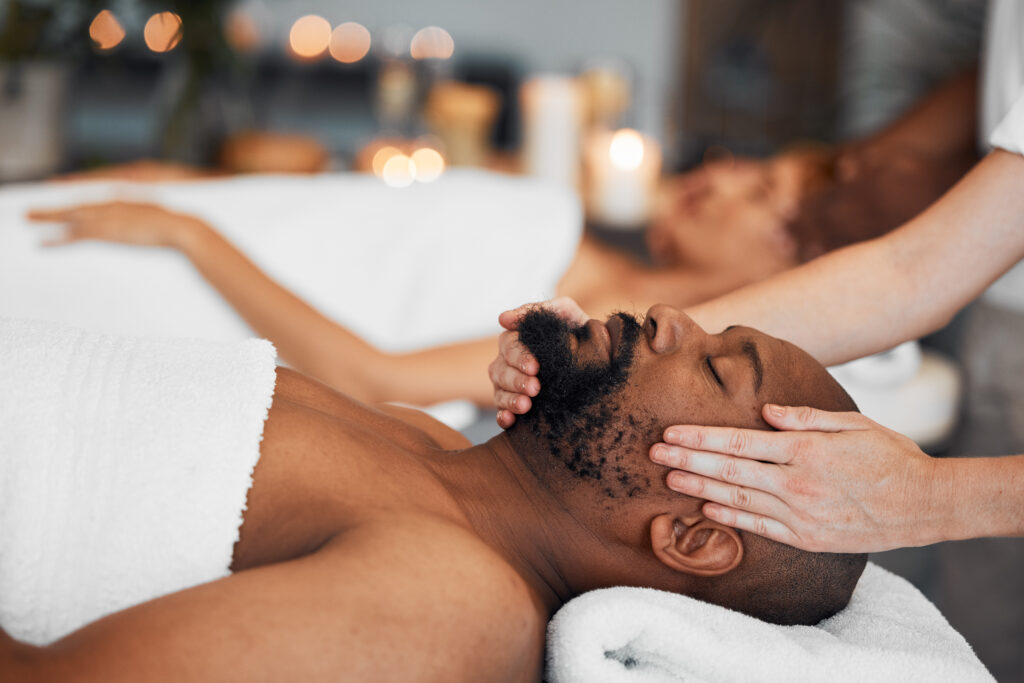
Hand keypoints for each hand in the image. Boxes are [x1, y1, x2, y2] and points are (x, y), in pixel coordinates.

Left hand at [27, 201, 205, 249]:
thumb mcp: (158, 214)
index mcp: (122, 199)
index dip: (71, 203)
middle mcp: (110, 205)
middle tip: (28, 213)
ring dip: (47, 219)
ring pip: (70, 218)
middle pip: (74, 207)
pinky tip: (45, 242)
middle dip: (51, 210)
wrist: (181, 228)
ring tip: (28, 220)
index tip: (58, 208)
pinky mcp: (107, 233)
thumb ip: (146, 212)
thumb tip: (146, 215)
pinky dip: (59, 239)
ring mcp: (108, 218)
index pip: (90, 201)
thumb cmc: (175, 224)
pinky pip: (76, 235)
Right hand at [490, 296, 588, 427]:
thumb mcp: (564, 312)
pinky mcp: (517, 405)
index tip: (535, 367)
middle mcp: (510, 362)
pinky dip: (503, 416)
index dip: (519, 357)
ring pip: (499, 391)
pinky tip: (510, 420)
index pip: (508, 346)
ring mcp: (511, 385)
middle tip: (535, 388)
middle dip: (516, 380)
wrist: (603, 355)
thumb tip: (502, 319)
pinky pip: (502, 412)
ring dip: (509, 399)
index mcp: (518, 340)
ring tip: (526, 406)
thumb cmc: (579, 330)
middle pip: (500, 370)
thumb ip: (537, 310)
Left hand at [649, 404, 939, 552]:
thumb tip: (766, 411)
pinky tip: (705, 508)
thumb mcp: (853, 423)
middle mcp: (796, 482)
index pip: (739, 441)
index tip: (671, 432)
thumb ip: (805, 417)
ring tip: (669, 478)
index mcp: (804, 449)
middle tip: (653, 453)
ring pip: (738, 498)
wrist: (926, 504)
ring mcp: (801, 513)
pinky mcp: (807, 537)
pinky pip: (760, 527)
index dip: (701, 437)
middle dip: (688, 459)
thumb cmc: (890, 457)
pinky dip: (731, 517)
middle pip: (730, 469)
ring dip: (700, 487)